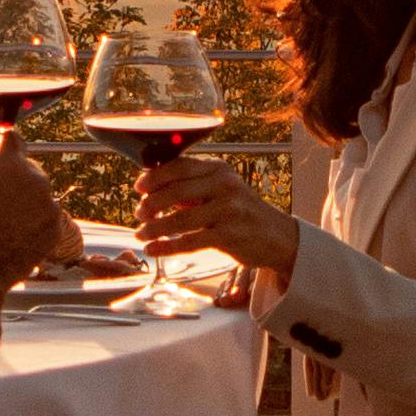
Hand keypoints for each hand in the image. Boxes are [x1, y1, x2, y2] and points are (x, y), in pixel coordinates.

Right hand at [0, 140, 77, 291]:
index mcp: (11, 164)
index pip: (13, 139)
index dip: (3, 145)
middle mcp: (36, 178)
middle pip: (28, 168)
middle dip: (13, 177)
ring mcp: (49, 204)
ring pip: (38, 193)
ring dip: (25, 200)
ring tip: (2, 222)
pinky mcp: (56, 227)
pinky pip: (47, 215)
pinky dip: (35, 221)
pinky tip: (14, 234)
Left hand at [127, 152, 300, 281]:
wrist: (277, 236)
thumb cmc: (242, 213)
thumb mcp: (222, 190)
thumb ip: (192, 188)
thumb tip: (152, 191)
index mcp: (219, 170)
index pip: (180, 166)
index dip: (155, 177)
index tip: (138, 188)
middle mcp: (225, 186)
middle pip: (176, 191)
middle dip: (151, 204)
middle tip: (139, 214)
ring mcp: (228, 211)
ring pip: (180, 219)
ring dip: (155, 228)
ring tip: (140, 234)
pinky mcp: (229, 235)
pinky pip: (190, 241)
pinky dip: (167, 246)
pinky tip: (153, 249)